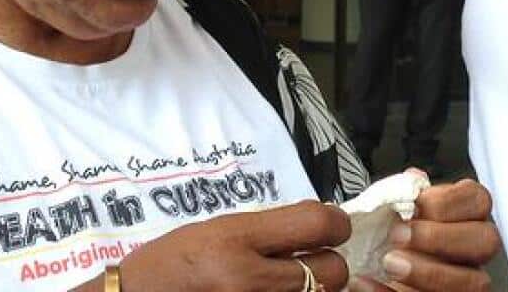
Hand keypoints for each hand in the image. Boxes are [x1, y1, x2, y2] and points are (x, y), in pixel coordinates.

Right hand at [114, 200, 350, 291]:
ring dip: (315, 291)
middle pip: (333, 271)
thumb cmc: (172, 265)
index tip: (331, 227)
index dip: (335, 224)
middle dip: (328, 265)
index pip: (317, 223)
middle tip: (311, 262)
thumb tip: (319, 221)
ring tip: (287, 283)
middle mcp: (249, 279)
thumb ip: (267, 228)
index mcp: (236, 239)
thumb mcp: (216, 230)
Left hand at [350, 177, 500, 291]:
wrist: (367, 269)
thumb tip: (413, 179)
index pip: (478, 200)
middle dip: (442, 237)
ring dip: (431, 272)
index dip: (450, 200)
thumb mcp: (390, 211)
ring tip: (389, 263)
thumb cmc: (384, 239)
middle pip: (486, 240)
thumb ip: (403, 192)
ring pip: (475, 281)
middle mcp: (471, 251)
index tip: (415, 205)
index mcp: (463, 217)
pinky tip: (367, 284)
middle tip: (399, 236)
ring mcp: (465, 281)